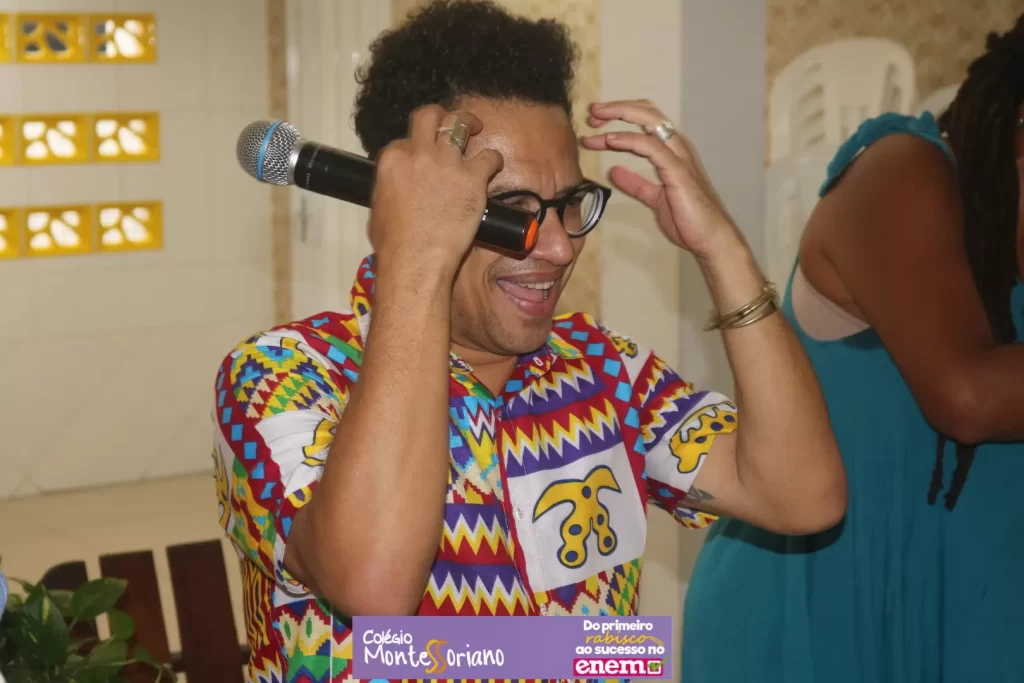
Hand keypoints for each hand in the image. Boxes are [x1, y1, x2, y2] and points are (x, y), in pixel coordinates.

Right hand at [369, 104, 503, 275]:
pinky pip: (489, 157)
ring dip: (469, 123)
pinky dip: (492, 160)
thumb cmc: (394, 243)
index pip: (405, 140)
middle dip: (441, 115)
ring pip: (460, 124)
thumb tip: (397, 190)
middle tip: (451, 122)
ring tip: (475, 128)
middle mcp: (419, 153)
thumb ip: (389, 188)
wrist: (415, 259)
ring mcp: (447, 162)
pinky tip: (492, 166)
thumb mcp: (379, 208)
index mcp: (392, 159)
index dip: (416, 147)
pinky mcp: (473, 178)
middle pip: (430, 116)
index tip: (423, 156)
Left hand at [581, 99, 740, 258]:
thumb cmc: (690, 219)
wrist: (710, 238)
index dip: (622, 114)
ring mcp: (679, 156)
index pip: (647, 120)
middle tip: (593, 113)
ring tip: (595, 121)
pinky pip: (651, 147)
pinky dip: (629, 140)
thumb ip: (636, 183)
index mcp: (672, 151)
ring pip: (650, 121)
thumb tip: (614, 172)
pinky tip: (611, 140)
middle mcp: (677, 147)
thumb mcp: (654, 198)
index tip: (597, 122)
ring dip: (620, 116)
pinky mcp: (678, 171)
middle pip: (647, 112)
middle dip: (618, 108)